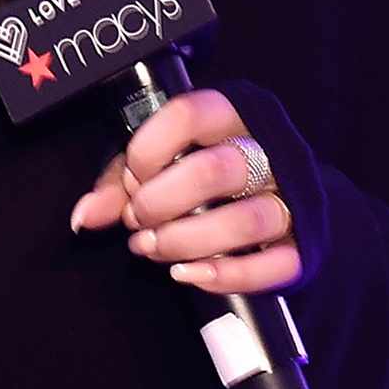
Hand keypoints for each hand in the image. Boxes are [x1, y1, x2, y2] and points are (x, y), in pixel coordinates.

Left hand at [68, 88, 300, 294]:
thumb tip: (85, 216)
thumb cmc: (205, 171)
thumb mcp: (159, 161)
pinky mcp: (303, 245)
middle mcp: (269, 149)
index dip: (149, 150)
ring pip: (247, 220)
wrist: (283, 199)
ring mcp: (291, 198)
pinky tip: (187, 273)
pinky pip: (273, 265)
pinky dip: (225, 275)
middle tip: (138, 221)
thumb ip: (119, 181)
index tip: (132, 177)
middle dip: (164, 202)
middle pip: (218, 170)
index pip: (189, 115)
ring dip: (188, 240)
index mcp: (231, 114)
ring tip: (154, 248)